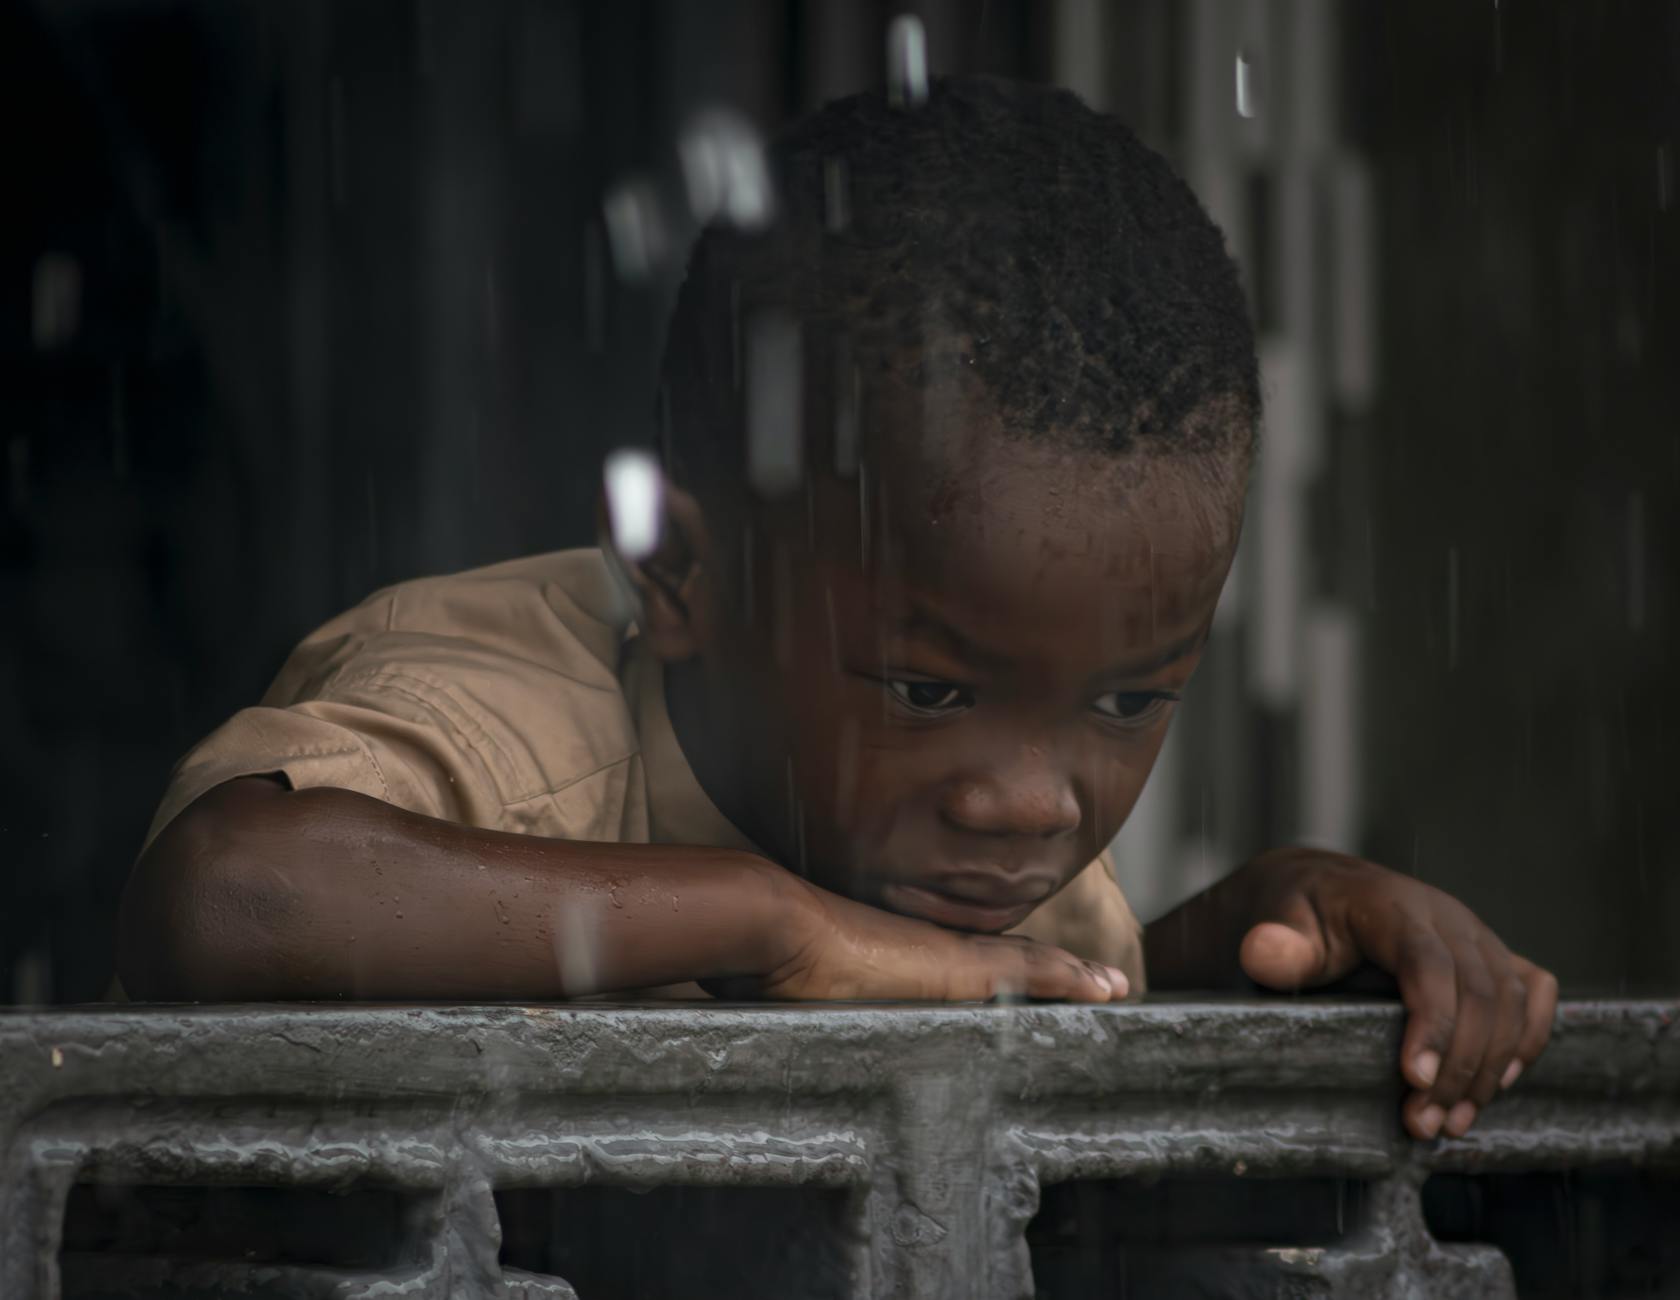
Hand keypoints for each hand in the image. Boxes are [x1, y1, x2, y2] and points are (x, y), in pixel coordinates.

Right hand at [714, 872, 1128, 1003]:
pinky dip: (1068, 977)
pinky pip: (1030, 971)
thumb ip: (805, 995)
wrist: (770, 924)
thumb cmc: (770, 958)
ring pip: (1028, 962)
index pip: (964, 961)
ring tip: (1113, 985)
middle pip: (1007, 957)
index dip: (1002, 967)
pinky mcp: (956, 969)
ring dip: (1072, 974)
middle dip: (1052, 970)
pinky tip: (1101, 987)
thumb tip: (779, 1009)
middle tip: (1098, 980)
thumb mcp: (797, 987)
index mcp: (899, 955)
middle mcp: (931, 949)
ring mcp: (945, 956)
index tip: (1030, 972)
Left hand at [1234, 847, 1557, 1140]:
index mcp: (1393, 906)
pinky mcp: (1494, 955)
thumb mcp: (1278, 923)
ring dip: (1490, 1069)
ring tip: (1452, 1122)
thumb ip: (1275, 944)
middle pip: (1478, 993)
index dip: (1432, 1023)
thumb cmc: (1299, 915)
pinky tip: (1498, 1084)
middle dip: (1457, 1067)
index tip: (1415, 1080)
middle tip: (1424, 1124)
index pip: (1429, 964)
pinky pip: (1534, 993)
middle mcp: (1446, 916)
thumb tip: (1262, 952)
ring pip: (1511, 1002)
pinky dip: (1528, 1040)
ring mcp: (1477, 935)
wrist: (1321, 891)